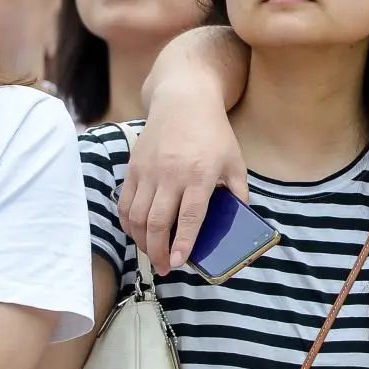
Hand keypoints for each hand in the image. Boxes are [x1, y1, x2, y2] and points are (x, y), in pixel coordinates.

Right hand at [117, 87, 247, 272]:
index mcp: (200, 175)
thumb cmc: (213, 133)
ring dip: (142, 241)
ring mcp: (149, 171)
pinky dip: (128, 223)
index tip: (179, 262)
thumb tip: (242, 219)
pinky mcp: (133, 168)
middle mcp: (171, 175)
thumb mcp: (235, 161)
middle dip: (158, 251)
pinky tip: (137, 234)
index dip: (183, 242)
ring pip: (137, 216)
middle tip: (165, 268)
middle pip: (158, 221)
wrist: (183, 101)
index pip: (190, 216)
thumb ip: (239, 192)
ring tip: (152, 255)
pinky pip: (125, 202)